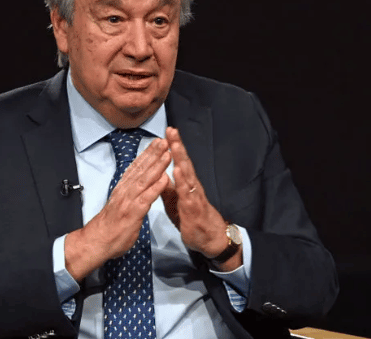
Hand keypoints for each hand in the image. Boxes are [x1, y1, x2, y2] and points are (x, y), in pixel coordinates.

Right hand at [64, 137, 171, 280]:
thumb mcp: (120, 205)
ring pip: (145, 179)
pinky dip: (156, 187)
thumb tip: (137, 185)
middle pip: (141, 168)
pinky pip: (147, 198)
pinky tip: (165, 178)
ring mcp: (129, 200)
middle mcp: (125, 191)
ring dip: (157, 165)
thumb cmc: (111, 226)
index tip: (156, 143)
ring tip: (167, 153)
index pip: (136, 167)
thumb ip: (129, 194)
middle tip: (164, 140)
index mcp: (123, 188)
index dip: (147, 154)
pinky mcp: (133, 212)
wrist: (97, 242)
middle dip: (153, 153)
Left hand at [162, 127, 241, 269]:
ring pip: (188, 174)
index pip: (179, 161)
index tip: (167, 132)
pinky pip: (188, 192)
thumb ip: (168, 189)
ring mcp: (195, 196)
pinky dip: (183, 180)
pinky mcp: (194, 207)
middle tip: (171, 130)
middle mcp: (192, 186)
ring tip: (174, 145)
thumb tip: (159, 176)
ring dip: (181, 159)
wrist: (211, 239)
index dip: (173, 147)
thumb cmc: (194, 220)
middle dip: (178, 146)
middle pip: (184, 162)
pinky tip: (178, 171)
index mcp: (187, 184)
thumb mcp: (176, 203)